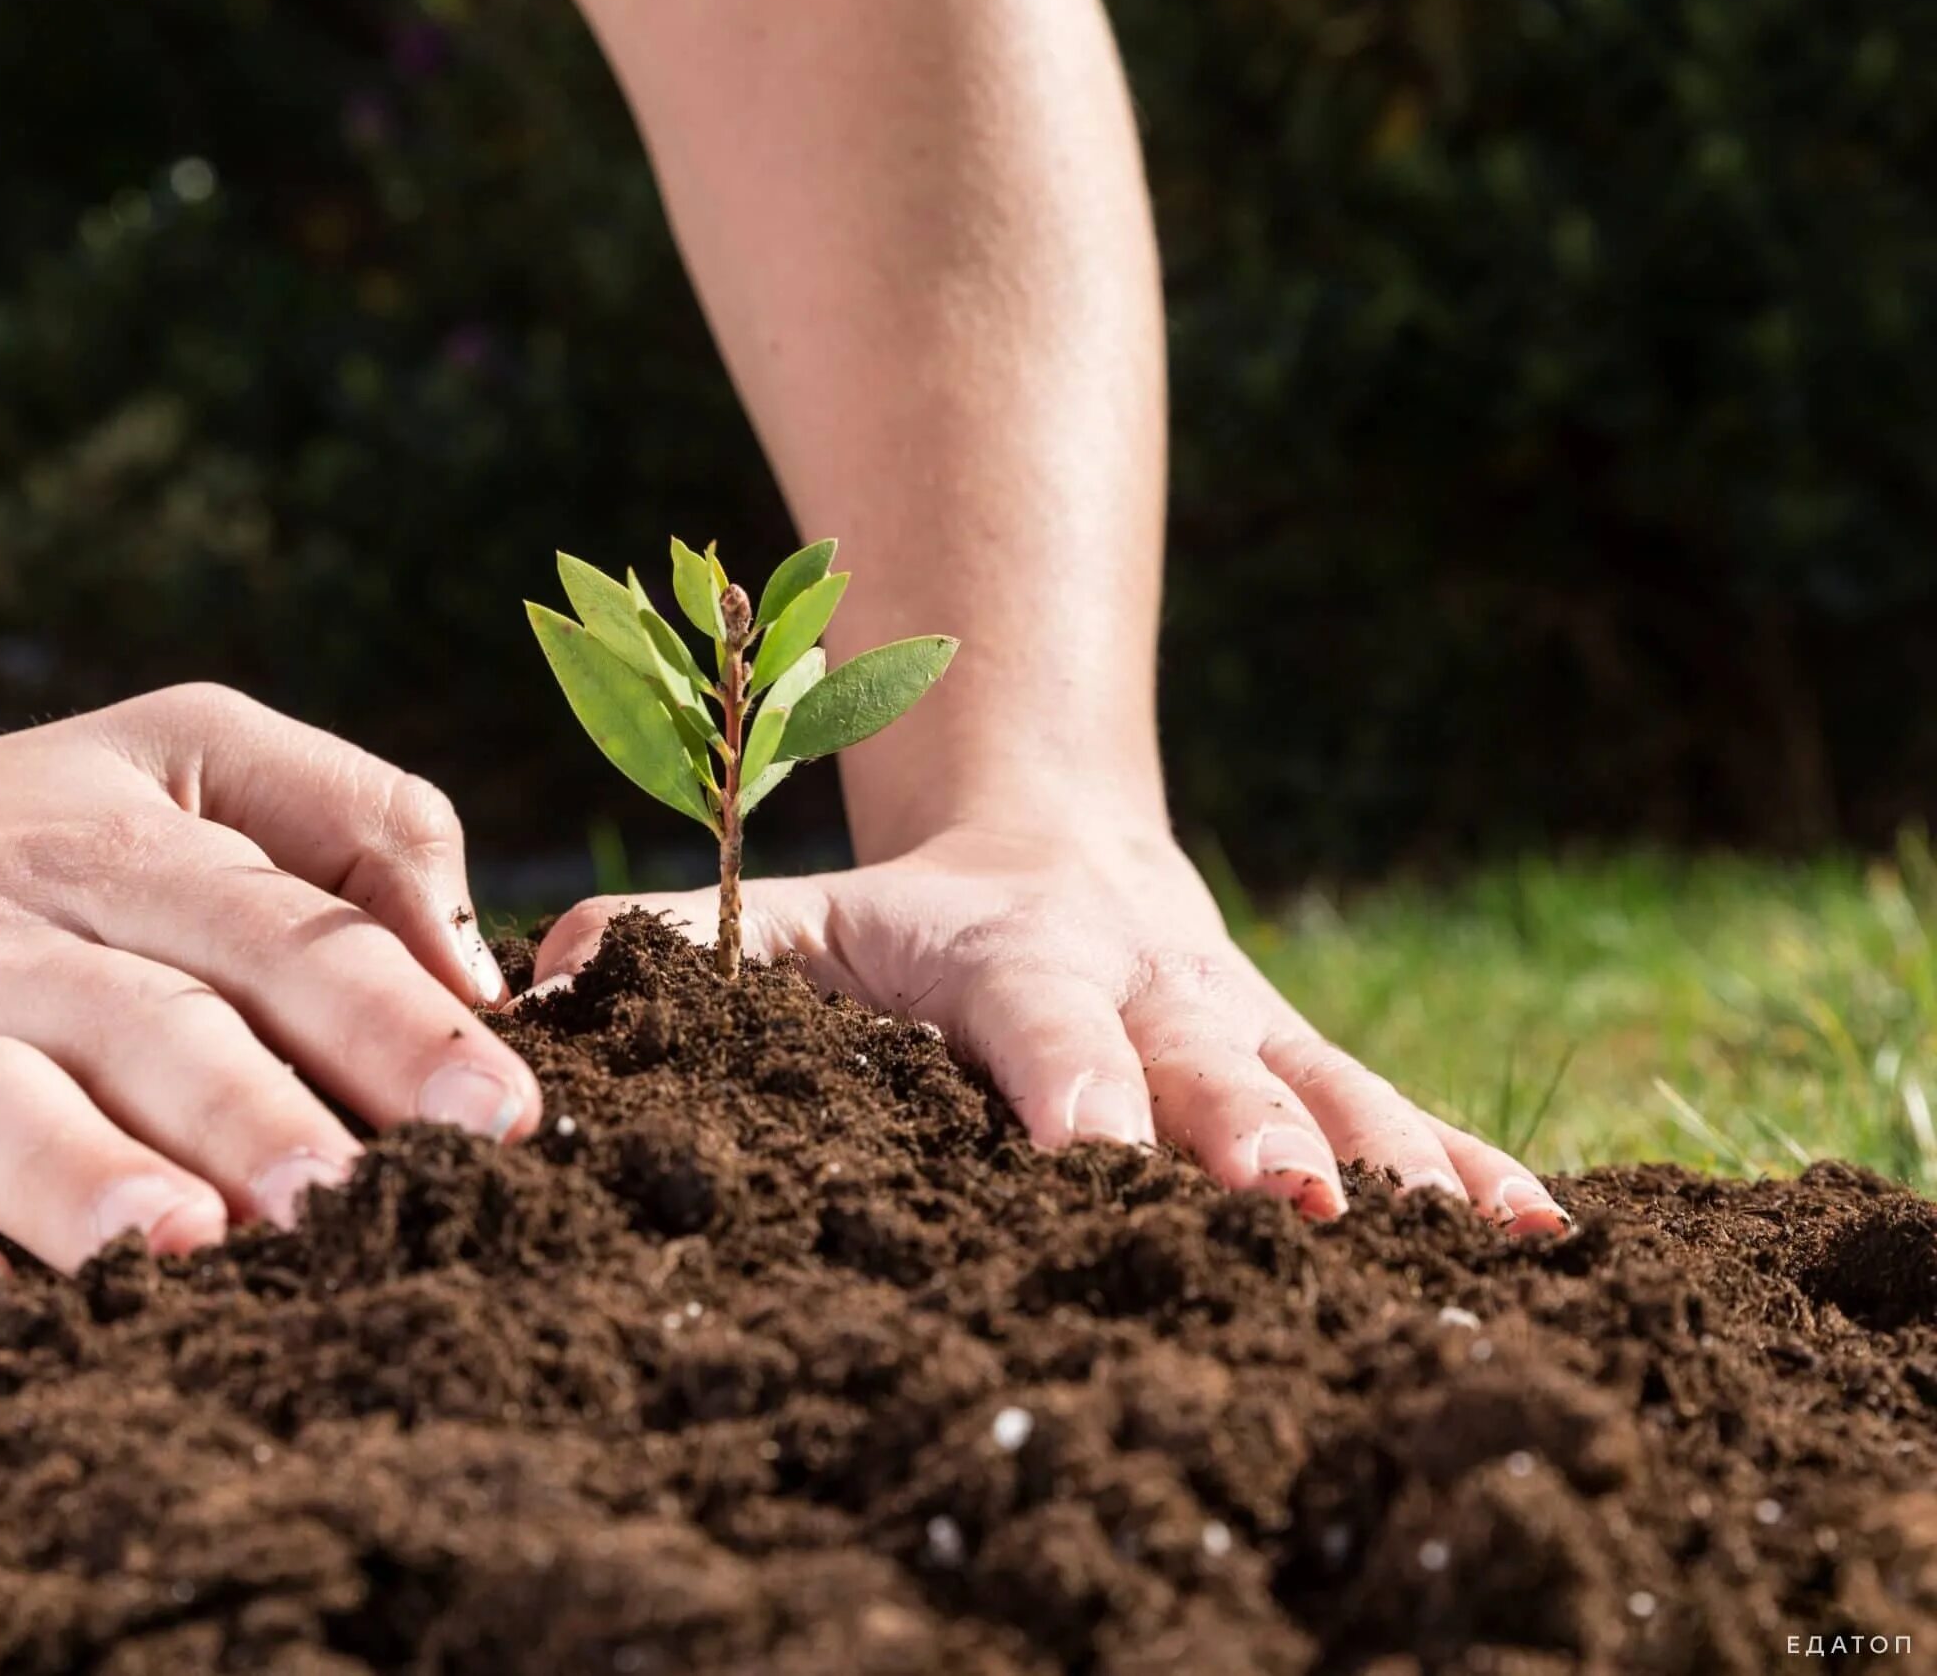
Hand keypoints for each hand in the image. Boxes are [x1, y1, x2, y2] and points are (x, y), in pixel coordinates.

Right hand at [0, 684, 539, 1338]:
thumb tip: (480, 967)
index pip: (281, 934)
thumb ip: (339, 817)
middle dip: (265, 1109)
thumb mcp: (162, 755)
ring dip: (88, 1177)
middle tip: (365, 1197)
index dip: (395, 1019)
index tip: (506, 1114)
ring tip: (179, 1246)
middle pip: (157, 1020)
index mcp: (122, 851)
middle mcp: (8, 941)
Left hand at [531, 823, 1565, 1230]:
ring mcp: (1243, 1022)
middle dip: (1255, 1141)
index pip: (1039, 1025)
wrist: (1058, 838)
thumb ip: (665, 941)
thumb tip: (530, 987)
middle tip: (1297, 1216)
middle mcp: (1146, 985)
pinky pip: (1400, 1108)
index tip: (1095, 1162)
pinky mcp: (1304, 1054)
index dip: (1067, 1090)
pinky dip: (1474, 1170)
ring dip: (1398, 1168)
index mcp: (1009, 957)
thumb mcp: (783, 919)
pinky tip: (1555, 1244)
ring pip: (1332, 1089)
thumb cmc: (897, 921)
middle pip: (1209, 1064)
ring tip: (1478, 1247)